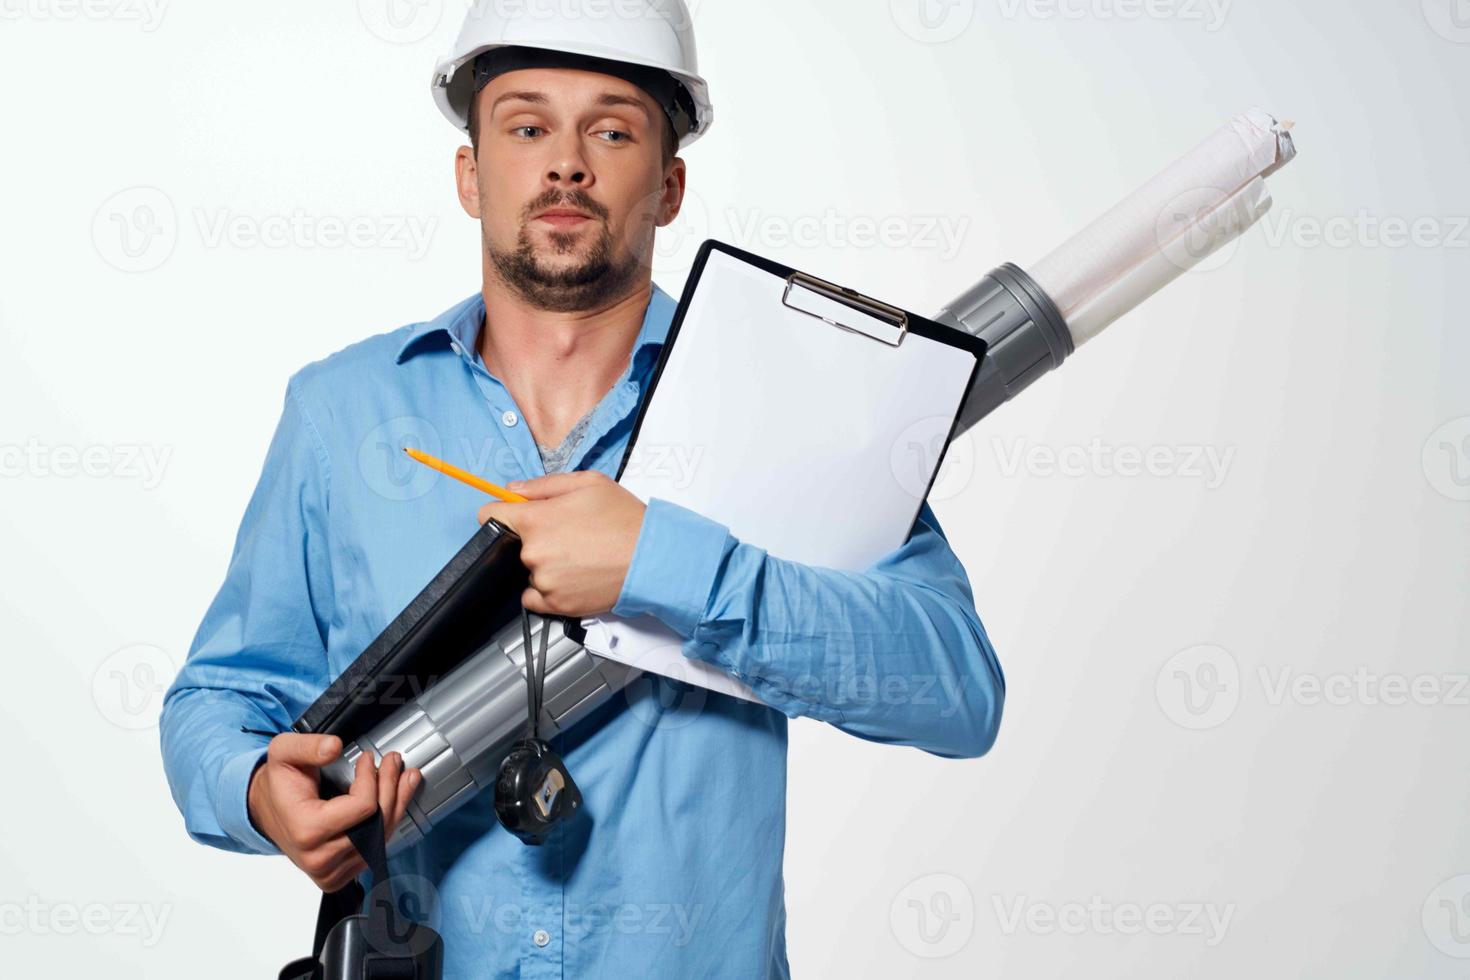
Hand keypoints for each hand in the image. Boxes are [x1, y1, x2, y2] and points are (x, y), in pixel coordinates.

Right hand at [246, 733, 420, 892]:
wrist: (269, 810)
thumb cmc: (280, 784)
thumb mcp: (284, 753)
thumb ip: (308, 747)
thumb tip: (334, 747)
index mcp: (306, 831)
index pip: (362, 807)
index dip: (370, 778)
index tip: (366, 758)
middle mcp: (319, 858)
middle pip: (376, 823)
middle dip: (391, 788)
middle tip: (393, 762)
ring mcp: (331, 871)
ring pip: (382, 838)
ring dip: (396, 804)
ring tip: (402, 778)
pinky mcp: (341, 875)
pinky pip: (376, 849)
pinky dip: (388, 822)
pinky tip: (394, 799)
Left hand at [478, 470, 646, 617]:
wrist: (652, 558)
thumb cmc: (625, 519)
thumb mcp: (588, 483)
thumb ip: (544, 485)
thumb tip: (514, 490)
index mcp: (536, 520)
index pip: (490, 515)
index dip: (500, 513)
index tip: (510, 517)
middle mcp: (534, 552)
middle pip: (515, 545)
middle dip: (536, 539)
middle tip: (569, 535)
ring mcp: (544, 581)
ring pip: (530, 570)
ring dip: (547, 565)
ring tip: (579, 557)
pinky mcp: (556, 604)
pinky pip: (535, 597)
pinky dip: (549, 590)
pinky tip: (573, 577)